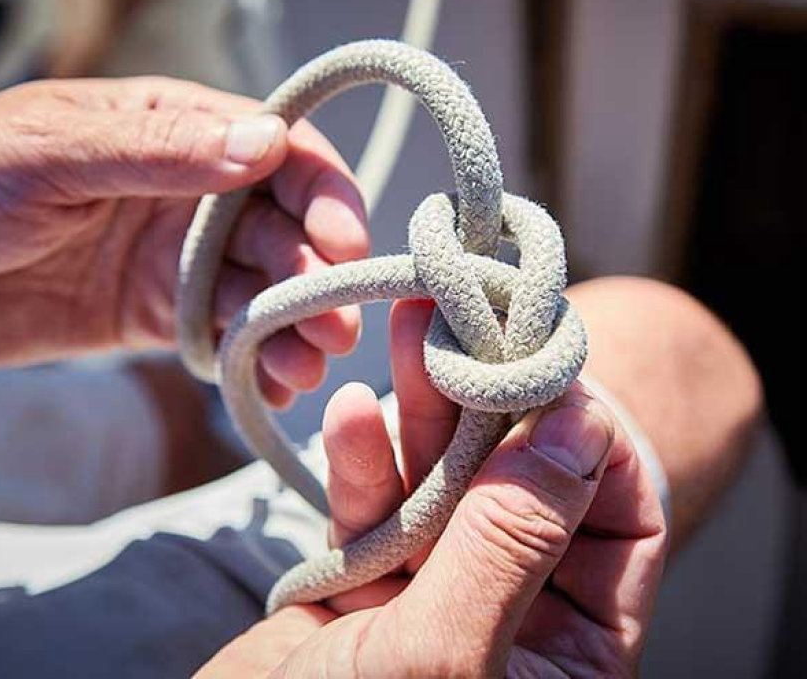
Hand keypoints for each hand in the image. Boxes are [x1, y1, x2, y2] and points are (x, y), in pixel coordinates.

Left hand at [0, 78, 367, 405]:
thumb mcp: (44, 155)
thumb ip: (154, 151)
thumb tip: (264, 145)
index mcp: (169, 129)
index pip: (276, 150)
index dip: (322, 193)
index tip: (344, 243)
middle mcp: (187, 191)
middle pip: (284, 227)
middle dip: (318, 274)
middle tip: (334, 326)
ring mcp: (174, 257)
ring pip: (262, 287)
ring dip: (294, 325)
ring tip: (306, 366)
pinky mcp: (155, 317)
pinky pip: (222, 335)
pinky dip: (255, 360)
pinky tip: (271, 385)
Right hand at [200, 299, 667, 676]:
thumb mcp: (445, 657)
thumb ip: (513, 543)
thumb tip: (577, 429)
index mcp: (566, 655)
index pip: (618, 523)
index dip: (591, 441)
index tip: (550, 365)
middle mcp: (511, 618)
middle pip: (525, 487)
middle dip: (495, 403)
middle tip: (471, 320)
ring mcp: (436, 595)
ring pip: (446, 484)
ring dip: (424, 413)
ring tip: (412, 332)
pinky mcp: (367, 585)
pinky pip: (377, 509)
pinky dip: (361, 464)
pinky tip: (346, 418)